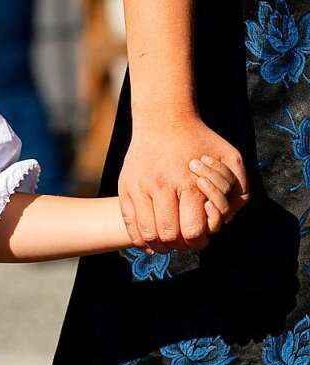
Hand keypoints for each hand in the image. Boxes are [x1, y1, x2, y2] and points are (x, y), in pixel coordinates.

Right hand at [119, 115, 246, 252]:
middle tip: (186, 240)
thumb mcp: (230, 158)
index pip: (192, 231)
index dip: (199, 241)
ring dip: (160, 245)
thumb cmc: (201, 141)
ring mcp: (139, 186)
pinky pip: (129, 223)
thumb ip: (238, 190)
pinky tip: (150, 238)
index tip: (201, 236)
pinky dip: (140, 237)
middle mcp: (161, 186)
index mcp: (188, 183)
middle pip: (169, 236)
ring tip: (168, 241)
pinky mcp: (125, 186)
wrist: (163, 119)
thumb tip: (225, 221)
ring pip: (147, 234)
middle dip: (180, 245)